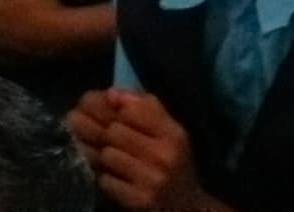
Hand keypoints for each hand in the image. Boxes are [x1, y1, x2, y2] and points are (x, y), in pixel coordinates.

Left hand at [72, 88, 213, 211]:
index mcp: (174, 134)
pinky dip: (108, 181)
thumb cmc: (174, 165)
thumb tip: (111, 93)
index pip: (132, 109)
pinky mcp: (138, 201)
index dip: (117, 114)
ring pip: (107, 156)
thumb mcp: (170, 134)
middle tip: (113, 146)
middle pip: (113, 132)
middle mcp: (166, 155)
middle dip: (109, 139)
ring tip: (117, 165)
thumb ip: (145, 108)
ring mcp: (152, 180)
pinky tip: (119, 182)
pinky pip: (105, 181)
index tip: (115, 120)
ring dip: (106, 161)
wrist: (188, 208)